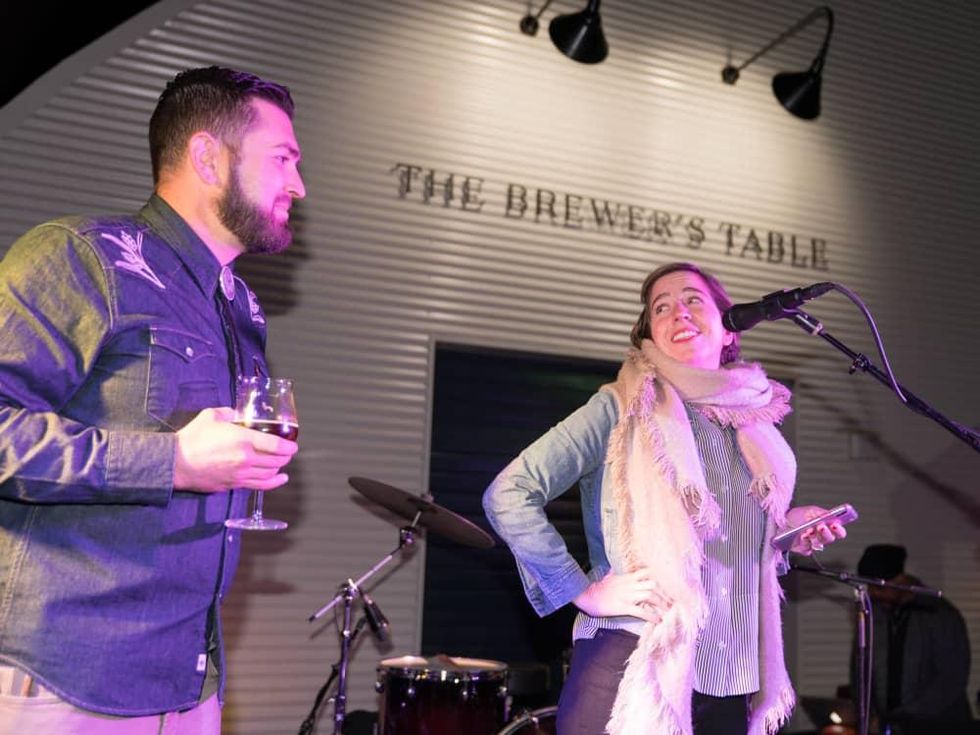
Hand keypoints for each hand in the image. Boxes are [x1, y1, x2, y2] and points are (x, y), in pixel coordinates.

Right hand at [173, 407, 298, 492]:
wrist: (176, 462)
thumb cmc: (193, 439)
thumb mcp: (212, 416)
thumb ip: (229, 413)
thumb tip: (237, 414)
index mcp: (244, 440)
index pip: (276, 445)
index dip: (289, 446)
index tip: (293, 445)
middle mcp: (246, 459)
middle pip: (276, 460)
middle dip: (286, 456)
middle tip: (288, 451)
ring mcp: (241, 474)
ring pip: (269, 474)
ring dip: (279, 468)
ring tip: (282, 462)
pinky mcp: (234, 484)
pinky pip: (259, 485)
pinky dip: (273, 483)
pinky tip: (280, 479)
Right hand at [573, 569, 669, 623]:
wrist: (587, 596)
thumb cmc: (596, 589)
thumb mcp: (606, 578)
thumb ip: (612, 574)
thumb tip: (612, 570)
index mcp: (627, 578)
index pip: (646, 573)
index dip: (658, 579)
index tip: (666, 586)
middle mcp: (630, 585)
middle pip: (652, 584)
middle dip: (663, 593)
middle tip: (671, 601)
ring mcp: (628, 596)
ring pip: (650, 595)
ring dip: (661, 604)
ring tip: (667, 612)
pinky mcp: (624, 607)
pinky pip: (641, 611)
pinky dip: (651, 616)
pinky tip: (658, 621)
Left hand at [783, 504, 846, 554]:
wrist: (780, 522)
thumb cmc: (796, 516)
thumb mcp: (810, 511)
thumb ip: (821, 514)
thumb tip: (831, 515)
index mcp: (826, 526)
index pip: (839, 532)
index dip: (839, 530)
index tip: (835, 525)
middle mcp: (821, 536)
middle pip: (830, 539)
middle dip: (825, 532)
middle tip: (821, 526)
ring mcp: (813, 544)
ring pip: (819, 544)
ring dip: (814, 536)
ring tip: (808, 530)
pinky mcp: (804, 549)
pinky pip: (807, 548)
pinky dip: (805, 542)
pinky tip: (802, 536)